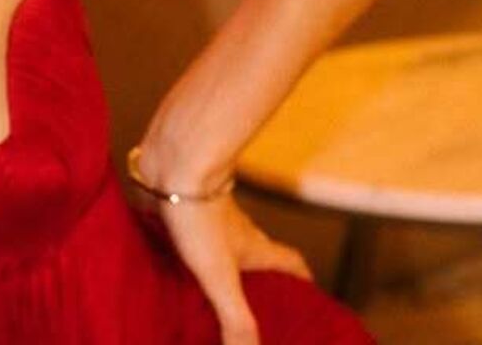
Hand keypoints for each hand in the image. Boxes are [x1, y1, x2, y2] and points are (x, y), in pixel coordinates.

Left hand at [149, 193, 313, 344]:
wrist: (172, 165)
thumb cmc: (200, 216)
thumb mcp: (220, 275)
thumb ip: (236, 317)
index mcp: (256, 248)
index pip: (293, 265)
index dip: (303, 283)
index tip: (309, 302)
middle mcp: (237, 233)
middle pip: (260, 258)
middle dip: (261, 282)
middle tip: (256, 310)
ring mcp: (209, 220)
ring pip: (224, 248)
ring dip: (222, 270)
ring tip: (211, 298)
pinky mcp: (181, 213)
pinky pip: (191, 239)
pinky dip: (188, 256)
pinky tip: (172, 271)